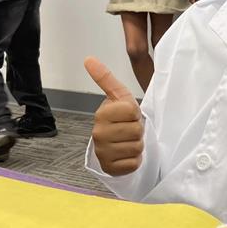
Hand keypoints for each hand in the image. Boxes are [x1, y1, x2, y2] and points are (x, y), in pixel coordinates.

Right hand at [84, 56, 143, 175]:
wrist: (115, 143)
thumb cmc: (120, 118)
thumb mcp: (117, 96)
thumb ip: (105, 78)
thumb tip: (88, 58)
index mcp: (101, 114)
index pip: (132, 111)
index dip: (135, 113)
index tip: (128, 115)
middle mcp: (99, 134)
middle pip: (136, 130)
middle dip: (137, 130)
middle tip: (128, 130)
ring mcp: (103, 153)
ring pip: (136, 147)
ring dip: (137, 145)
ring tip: (127, 141)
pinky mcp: (111, 168)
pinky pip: (133, 163)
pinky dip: (134, 160)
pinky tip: (126, 155)